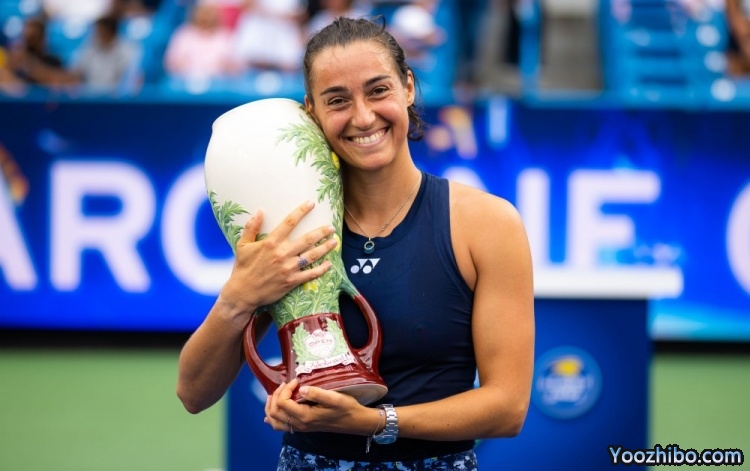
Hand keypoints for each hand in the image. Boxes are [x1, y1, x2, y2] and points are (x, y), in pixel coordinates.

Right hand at [218, 201, 337, 317]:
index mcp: (271, 242)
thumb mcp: (242, 245)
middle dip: (322, 232)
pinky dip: (322, 269)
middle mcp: (282, 253)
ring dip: (326, 248)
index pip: (290, 222)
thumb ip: (251, 227)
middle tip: (332, 227)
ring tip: (335, 242)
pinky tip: (329, 264)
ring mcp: (289, 267)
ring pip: (313, 255)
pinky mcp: (292, 281)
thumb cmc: (242, 268)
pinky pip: (311, 274)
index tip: (311, 203)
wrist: (243, 293)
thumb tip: (259, 211)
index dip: (302, 211)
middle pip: (308, 239)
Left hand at [264, 379, 365, 434]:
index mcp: (305, 416)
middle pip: (275, 412)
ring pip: (275, 421)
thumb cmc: (346, 408)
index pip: (283, 403)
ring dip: (271, 407)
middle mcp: (300, 424)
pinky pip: (281, 426)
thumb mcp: (334, 398)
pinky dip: (273, 418)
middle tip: (285, 384)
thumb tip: (301, 389)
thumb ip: (317, 393)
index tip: (296, 380)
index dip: (285, 389)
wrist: (355, 421)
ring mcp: (300, 427)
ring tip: (275, 395)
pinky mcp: (303, 427)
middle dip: (276, 396)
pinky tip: (271, 413)